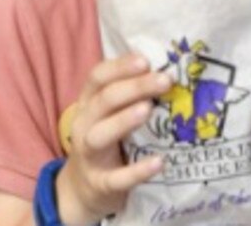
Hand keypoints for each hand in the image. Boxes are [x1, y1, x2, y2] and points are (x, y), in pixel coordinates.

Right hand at [56, 53, 171, 225]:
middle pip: (104, 101)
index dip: (120, 66)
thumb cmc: (106, 137)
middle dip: (134, 87)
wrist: (83, 190)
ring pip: (100, 135)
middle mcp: (84, 124)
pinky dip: (137, 171)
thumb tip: (167, 65)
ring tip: (149, 109)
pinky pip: (117, 178)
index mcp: (88, 102)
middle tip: (165, 80)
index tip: (146, 60)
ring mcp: (89, 155)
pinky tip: (159, 162)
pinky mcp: (100, 184)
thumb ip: (130, 91)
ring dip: (124, 120)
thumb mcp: (110, 112)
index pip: (98, 77)